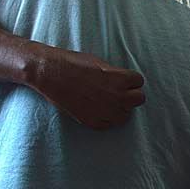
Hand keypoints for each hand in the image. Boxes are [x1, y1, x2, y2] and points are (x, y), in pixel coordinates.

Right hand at [29, 46, 144, 128]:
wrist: (50, 74)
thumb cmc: (74, 64)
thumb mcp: (101, 63)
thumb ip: (116, 75)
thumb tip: (124, 82)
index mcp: (121, 79)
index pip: (139, 81)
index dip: (129, 79)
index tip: (120, 78)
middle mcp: (117, 97)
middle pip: (138, 99)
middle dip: (130, 94)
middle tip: (117, 91)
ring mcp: (106, 112)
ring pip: (126, 115)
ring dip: (120, 108)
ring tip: (107, 101)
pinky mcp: (94, 122)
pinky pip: (110, 124)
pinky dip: (106, 118)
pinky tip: (97, 109)